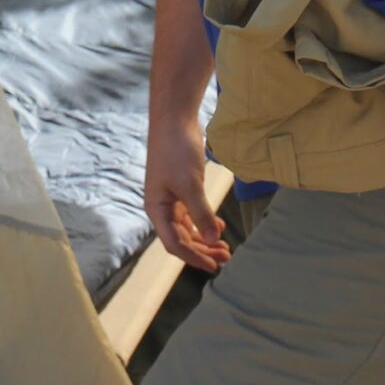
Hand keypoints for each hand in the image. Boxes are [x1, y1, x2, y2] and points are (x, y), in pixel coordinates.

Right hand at [144, 112, 230, 271]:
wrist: (174, 119)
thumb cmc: (177, 150)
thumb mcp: (191, 184)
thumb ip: (202, 213)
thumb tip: (215, 239)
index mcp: (157, 209)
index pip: (174, 244)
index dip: (193, 257)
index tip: (214, 266)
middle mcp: (162, 207)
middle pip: (182, 238)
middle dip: (203, 250)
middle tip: (226, 257)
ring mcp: (171, 197)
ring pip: (189, 227)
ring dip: (206, 238)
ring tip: (225, 247)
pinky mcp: (181, 187)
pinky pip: (192, 213)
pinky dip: (206, 221)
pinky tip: (219, 225)